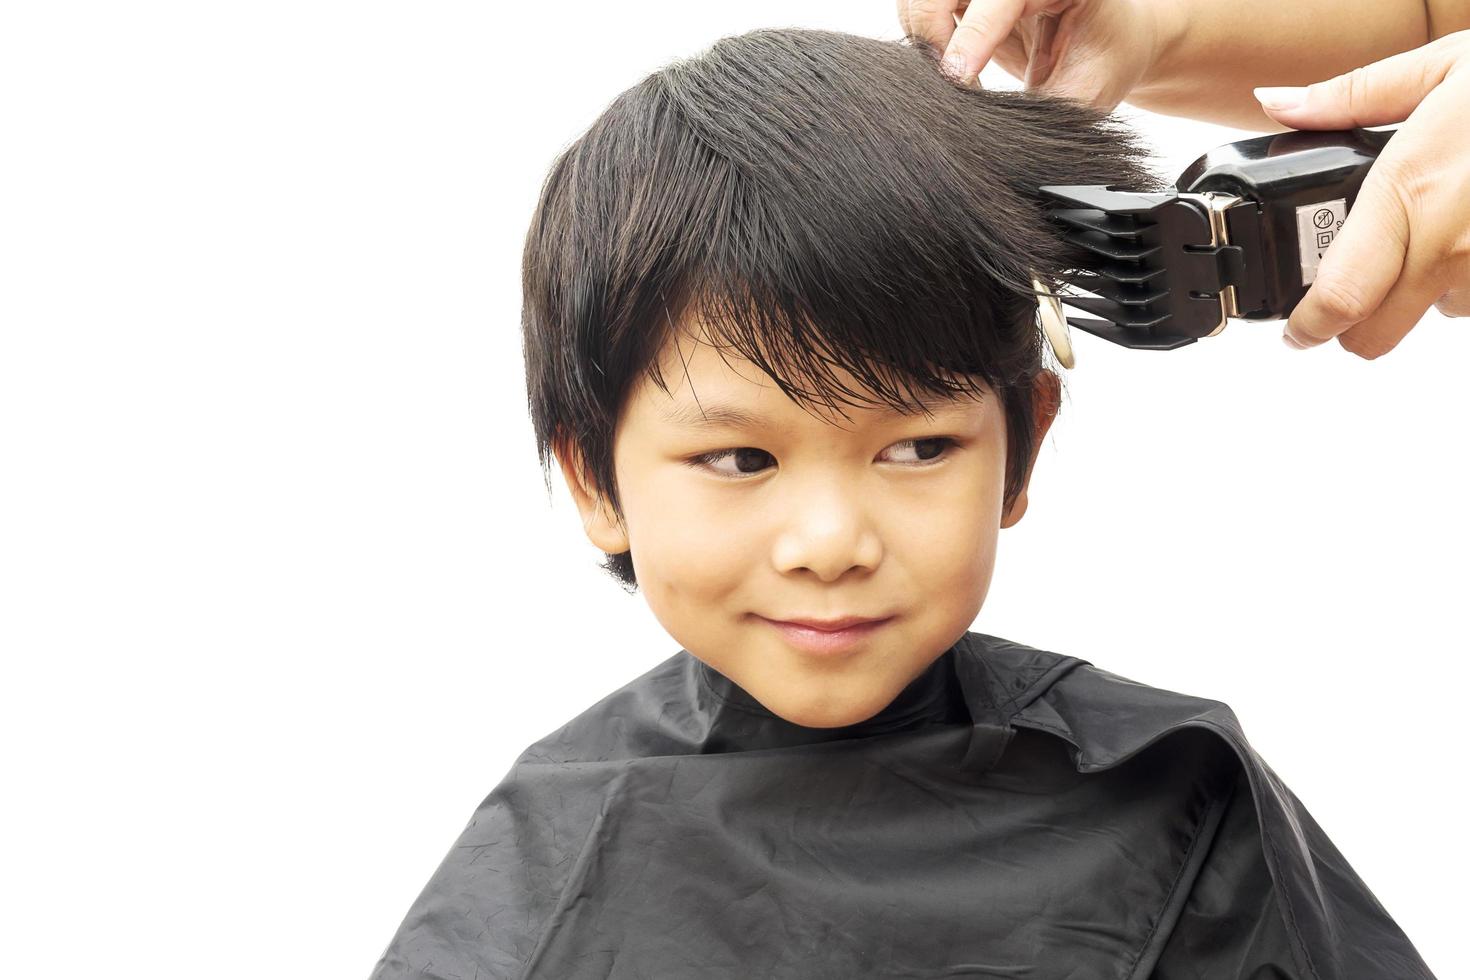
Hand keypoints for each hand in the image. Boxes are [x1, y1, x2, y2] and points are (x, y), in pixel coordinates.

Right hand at [896, 0, 1166, 110]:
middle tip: (948, 80)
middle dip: (932, 32)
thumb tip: (995, 140)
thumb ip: (1044, 111)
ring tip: (949, 75)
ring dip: (922, 35)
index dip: (972, 37)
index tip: (957, 80)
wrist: (1107, 39)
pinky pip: (920, 6)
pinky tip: (946, 65)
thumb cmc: (1104, 58)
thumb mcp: (1087, 91)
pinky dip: (922, 36)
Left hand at [1255, 30, 1469, 357]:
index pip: (1339, 297)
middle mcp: (1449, 245)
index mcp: (1409, 194)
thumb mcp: (1441, 69)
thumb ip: (1351, 96)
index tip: (1296, 330)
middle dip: (1354, 324)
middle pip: (1375, 335)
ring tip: (1438, 231)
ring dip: (1425, 290)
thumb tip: (1278, 104)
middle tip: (1349, 295)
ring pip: (1435, 314)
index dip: (1308, 327)